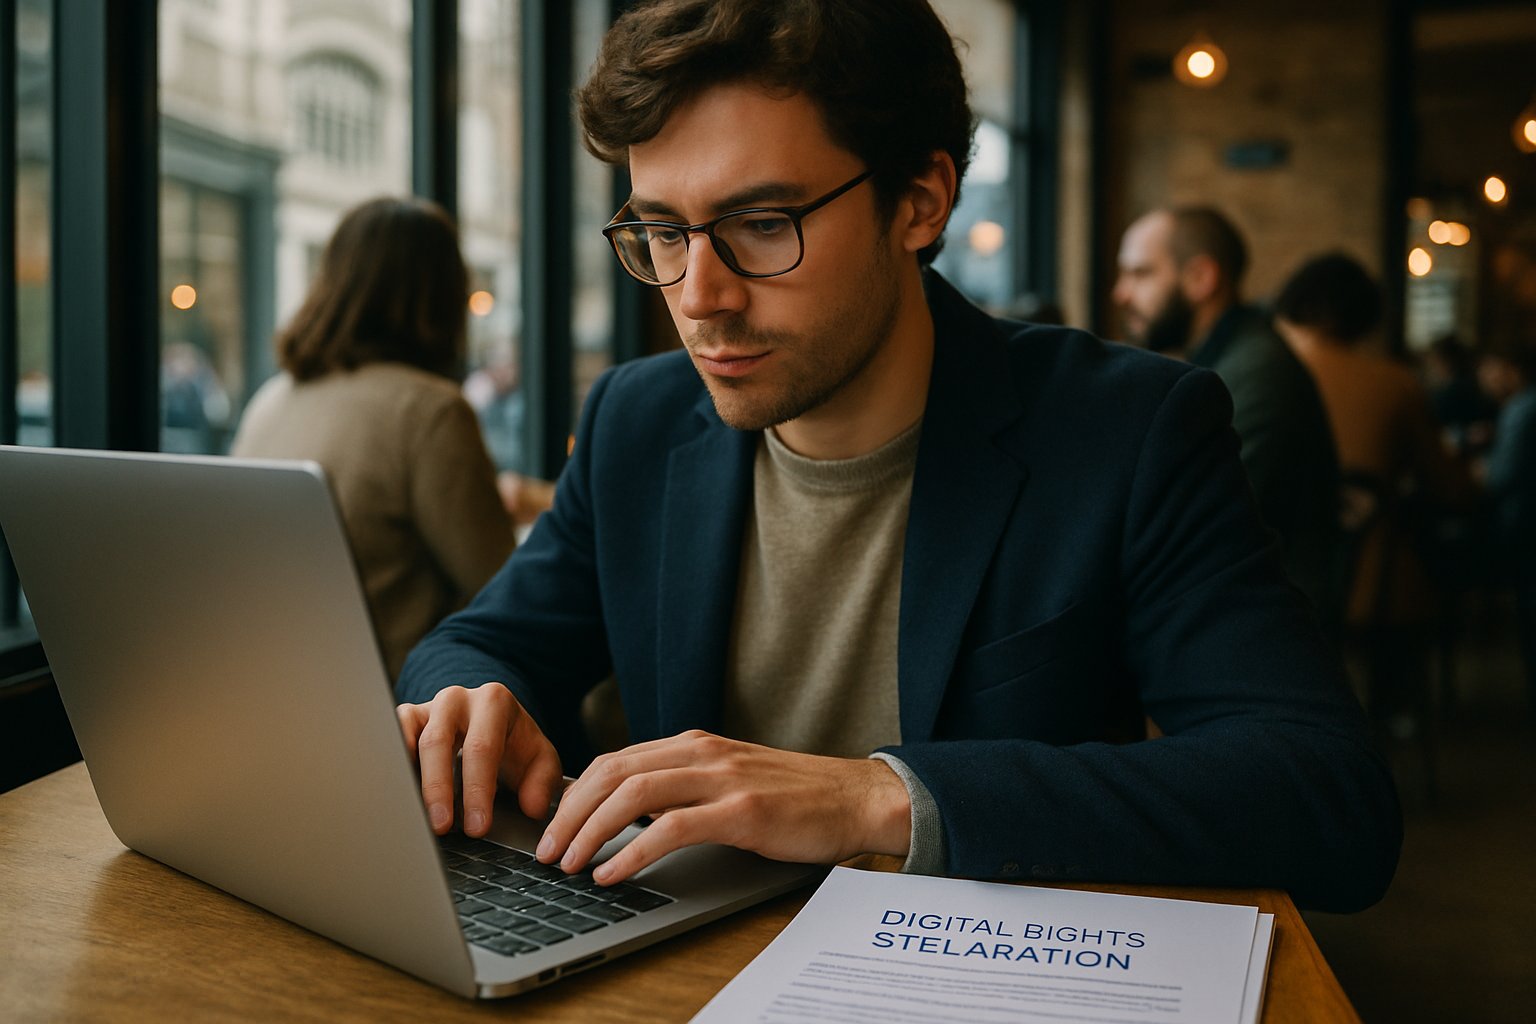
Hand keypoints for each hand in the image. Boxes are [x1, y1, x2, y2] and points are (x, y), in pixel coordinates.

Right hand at [396, 682, 562, 836]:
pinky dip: (391, 764)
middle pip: (438, 742)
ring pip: (407, 737)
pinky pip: (389, 735)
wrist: (495, 723)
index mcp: (493, 702)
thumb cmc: (515, 744)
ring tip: (411, 815)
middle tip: (440, 827)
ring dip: (407, 778)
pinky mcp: (405, 718)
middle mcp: (456, 699)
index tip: (477, 826)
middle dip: (438, 789)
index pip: (481, 748)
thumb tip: (533, 807)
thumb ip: (543, 782)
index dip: (477, 790)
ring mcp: (428, 706)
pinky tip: (395, 794)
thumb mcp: (540, 760)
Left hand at [535, 730, 910, 883]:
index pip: (615, 760)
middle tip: (547, 850)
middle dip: (569, 814)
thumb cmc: (795, 797)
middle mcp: (702, 753)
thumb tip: (627, 817)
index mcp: (695, 744)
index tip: (553, 828)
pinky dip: (631, 853)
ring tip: (570, 864)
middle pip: (613, 773)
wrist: (857, 799)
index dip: (575, 794)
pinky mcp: (741, 811)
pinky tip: (613, 873)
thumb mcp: (729, 780)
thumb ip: (684, 787)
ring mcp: (722, 779)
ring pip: (633, 795)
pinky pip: (671, 829)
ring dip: (590, 832)